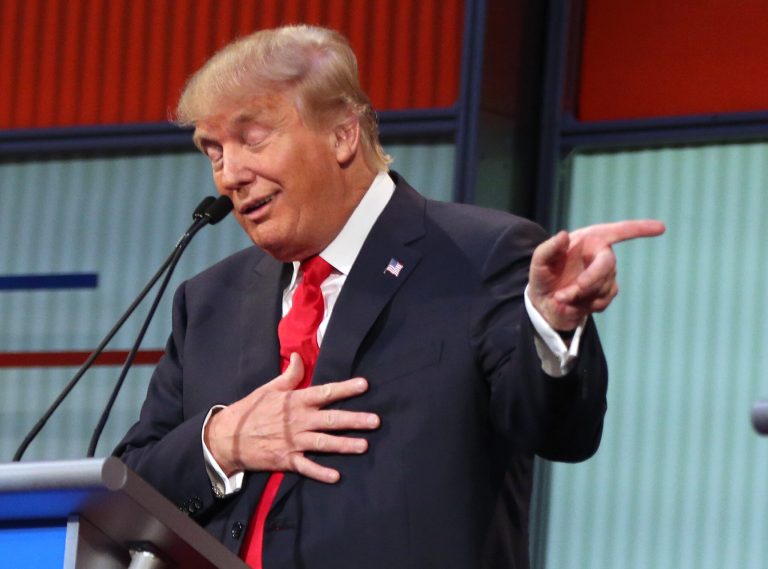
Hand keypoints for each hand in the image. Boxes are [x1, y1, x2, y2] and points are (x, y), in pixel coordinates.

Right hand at [204, 353, 379, 482]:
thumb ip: (290, 375)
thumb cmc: (250, 410)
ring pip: (324, 443)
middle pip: (331, 419)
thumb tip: (299, 356)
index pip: (325, 392)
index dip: (345, 389)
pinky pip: (306, 467)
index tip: (365, 385)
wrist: (226, 438)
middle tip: (375, 421)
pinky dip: (320, 472)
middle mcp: (298, 421)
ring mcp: (293, 441)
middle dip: (355, 420)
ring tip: (364, 446)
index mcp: (295, 401)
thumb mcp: (269, 388)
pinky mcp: (285, 460)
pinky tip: (336, 476)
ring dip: (344, 445)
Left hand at [528, 219, 664, 329]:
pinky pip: (603, 300)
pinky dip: (587, 304)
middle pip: (608, 264)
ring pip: (605, 285)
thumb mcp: (538, 261)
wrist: (544, 303)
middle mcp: (600, 254)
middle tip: (576, 289)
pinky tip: (574, 303)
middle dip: (592, 278)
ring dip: (582, 294)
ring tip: (561, 297)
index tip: (661, 228)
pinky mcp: (606, 293)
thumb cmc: (542, 276)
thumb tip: (563, 235)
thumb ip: (548, 248)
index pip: (619, 231)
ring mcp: (606, 274)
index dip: (640, 229)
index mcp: (589, 239)